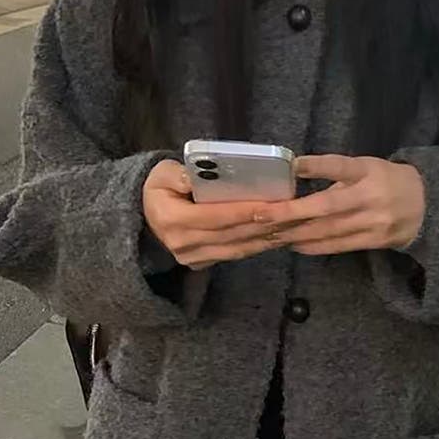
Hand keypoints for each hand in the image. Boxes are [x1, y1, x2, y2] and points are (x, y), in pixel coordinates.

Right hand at [142, 160, 281, 270]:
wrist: (146, 218)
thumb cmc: (158, 190)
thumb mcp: (161, 174)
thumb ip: (178, 174)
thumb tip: (197, 177)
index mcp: (172, 220)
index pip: (215, 216)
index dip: (244, 211)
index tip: (271, 205)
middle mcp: (184, 244)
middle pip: (233, 234)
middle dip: (265, 224)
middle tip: (292, 212)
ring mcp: (195, 258)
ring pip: (239, 248)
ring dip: (267, 237)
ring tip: (292, 225)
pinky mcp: (204, 263)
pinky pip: (237, 254)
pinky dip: (259, 245)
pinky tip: (278, 235)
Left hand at [253, 155, 424, 255]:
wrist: (427, 207)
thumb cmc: (387, 182)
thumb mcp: (366, 167)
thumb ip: (336, 173)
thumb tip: (295, 175)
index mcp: (367, 171)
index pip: (340, 166)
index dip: (317, 166)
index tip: (292, 165)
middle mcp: (370, 196)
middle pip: (326, 206)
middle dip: (291, 212)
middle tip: (261, 215)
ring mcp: (373, 221)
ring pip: (328, 230)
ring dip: (297, 233)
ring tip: (271, 233)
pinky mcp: (374, 241)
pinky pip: (339, 246)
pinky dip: (314, 246)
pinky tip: (294, 244)